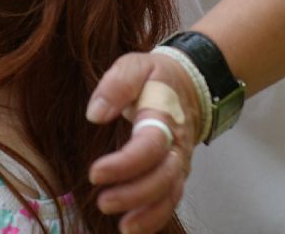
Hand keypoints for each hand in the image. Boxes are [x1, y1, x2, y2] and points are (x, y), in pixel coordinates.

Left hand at [85, 50, 200, 232]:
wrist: (189, 84)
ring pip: (170, 194)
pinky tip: (132, 227)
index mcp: (166, 116)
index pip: (151, 146)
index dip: (125, 164)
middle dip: (135, 194)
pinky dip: (154, 218)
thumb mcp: (135, 66)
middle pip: (164, 177)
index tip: (95, 173)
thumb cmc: (155, 77)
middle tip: (103, 202)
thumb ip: (117, 84)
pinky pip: (170, 201)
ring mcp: (179, 163)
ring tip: (122, 226)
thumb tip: (95, 114)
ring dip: (147, 213)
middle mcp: (177, 145)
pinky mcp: (175, 175)